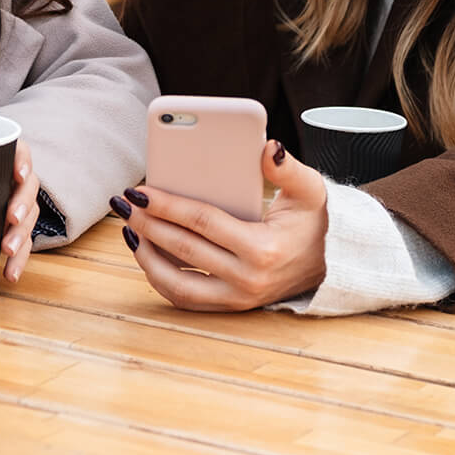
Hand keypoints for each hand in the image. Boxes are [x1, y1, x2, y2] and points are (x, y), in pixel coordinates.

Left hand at [2, 138, 40, 282]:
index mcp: (4, 158)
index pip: (19, 151)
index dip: (22, 160)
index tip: (19, 173)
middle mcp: (17, 180)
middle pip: (27, 188)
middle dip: (22, 204)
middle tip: (11, 217)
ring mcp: (21, 205)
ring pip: (29, 217)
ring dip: (22, 234)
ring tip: (8, 251)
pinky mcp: (18, 229)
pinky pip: (25, 243)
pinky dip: (19, 259)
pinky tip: (10, 274)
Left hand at [117, 141, 328, 310]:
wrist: (330, 266)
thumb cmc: (313, 223)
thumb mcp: (311, 191)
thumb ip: (288, 169)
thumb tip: (267, 147)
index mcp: (263, 248)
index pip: (203, 222)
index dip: (167, 205)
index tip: (141, 190)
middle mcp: (248, 279)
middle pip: (183, 249)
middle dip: (147, 224)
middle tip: (124, 203)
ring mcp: (237, 298)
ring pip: (176, 283)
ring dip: (146, 256)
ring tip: (129, 229)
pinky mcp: (229, 307)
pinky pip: (184, 297)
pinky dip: (159, 277)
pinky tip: (145, 252)